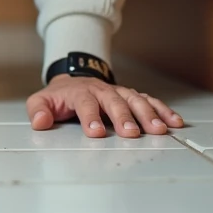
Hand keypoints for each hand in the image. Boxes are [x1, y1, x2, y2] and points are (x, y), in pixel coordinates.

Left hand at [26, 75, 183, 137]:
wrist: (74, 78)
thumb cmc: (60, 96)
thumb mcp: (42, 100)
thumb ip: (38, 110)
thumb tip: (39, 122)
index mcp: (80, 92)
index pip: (86, 104)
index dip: (90, 117)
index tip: (96, 133)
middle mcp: (103, 91)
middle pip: (115, 102)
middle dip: (124, 117)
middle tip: (131, 134)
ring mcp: (119, 93)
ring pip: (136, 100)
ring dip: (148, 115)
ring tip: (159, 130)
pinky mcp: (132, 96)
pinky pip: (150, 101)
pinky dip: (163, 110)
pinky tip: (174, 122)